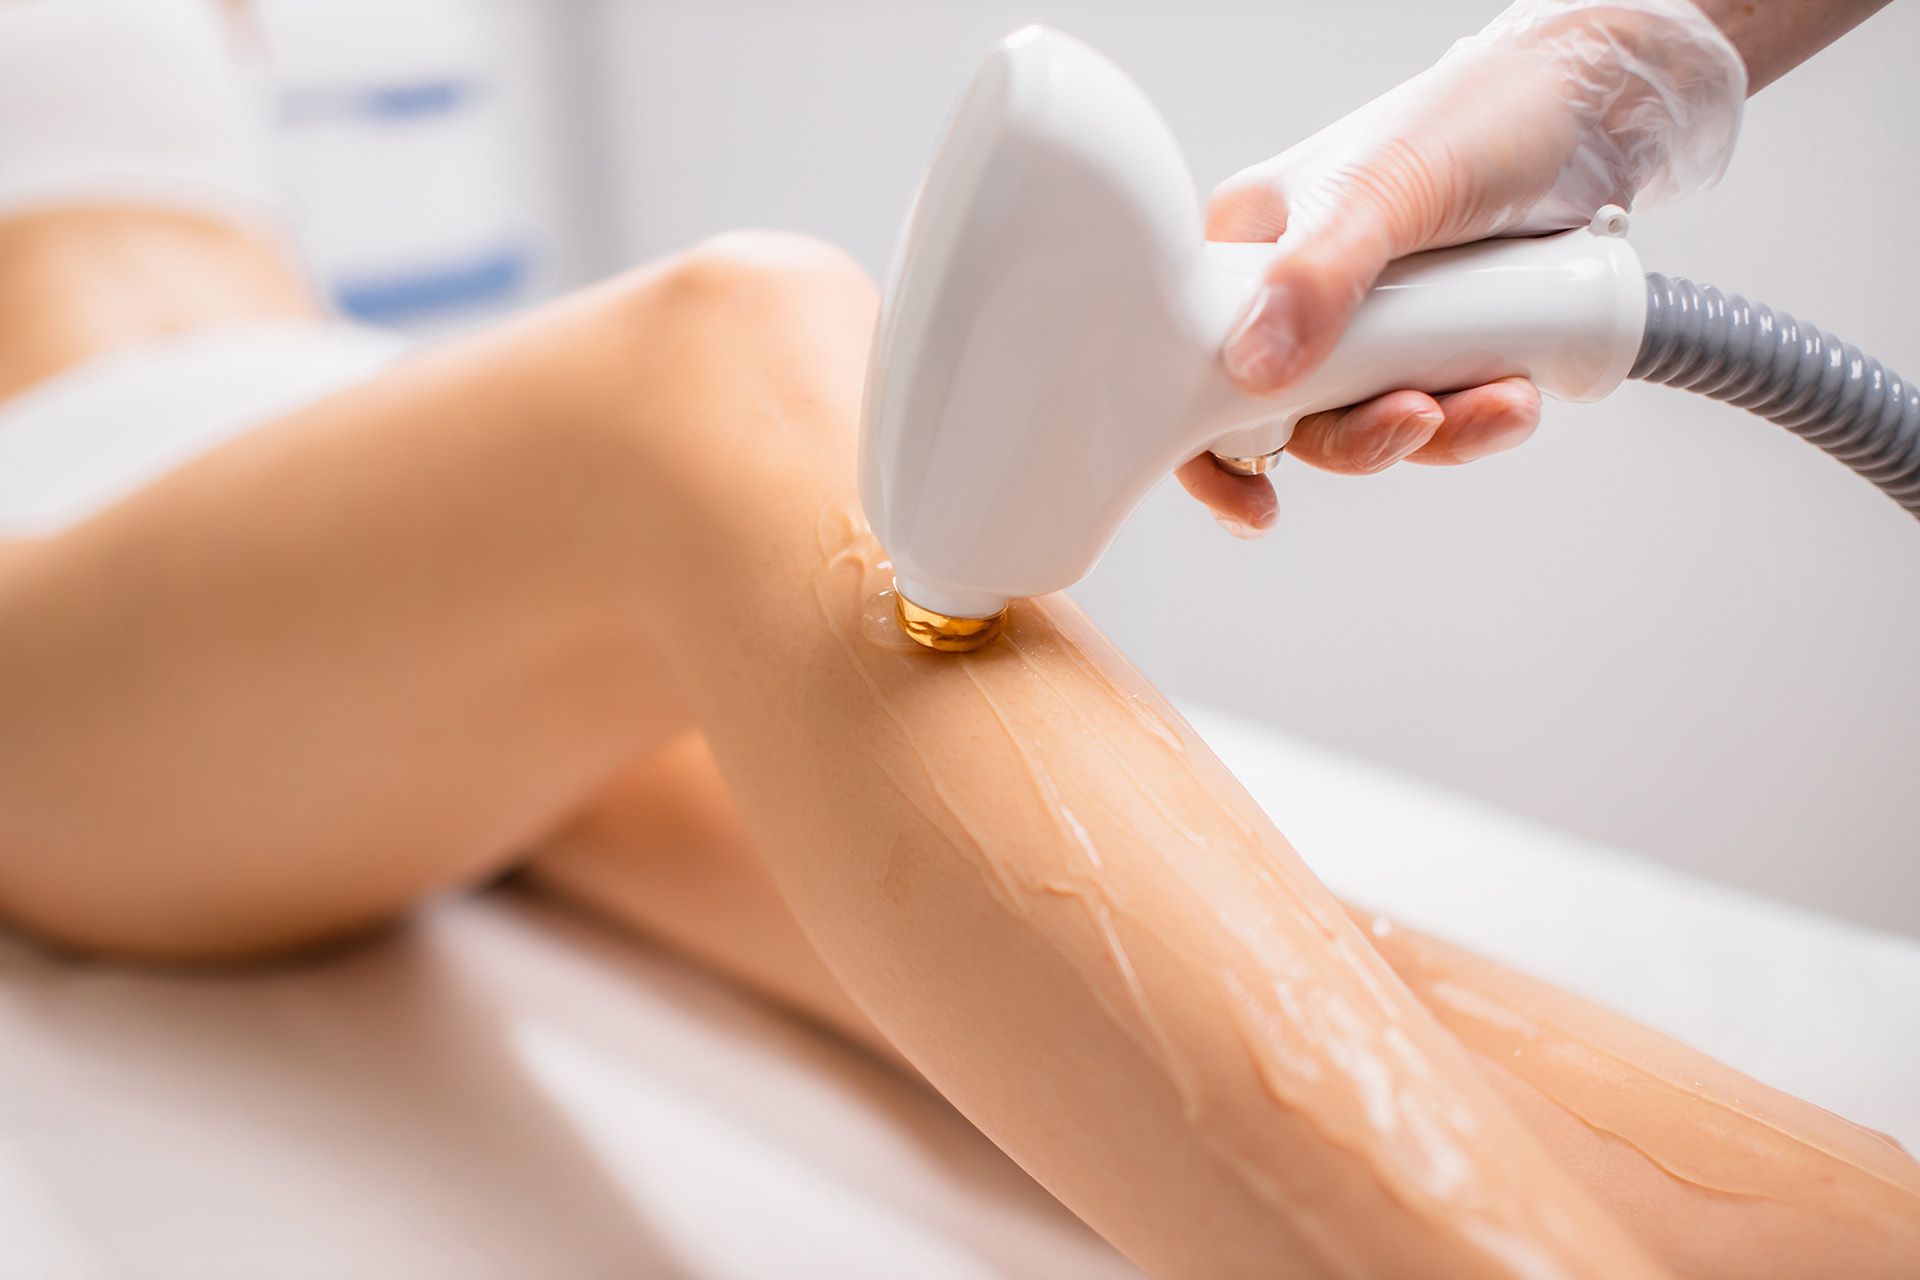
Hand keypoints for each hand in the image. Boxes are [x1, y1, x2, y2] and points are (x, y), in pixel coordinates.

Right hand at [1181, 0, 1744, 534]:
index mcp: (1254, 249)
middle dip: (1361, 435)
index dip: (1213, 446)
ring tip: (1500, 395)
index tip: (1254, 497)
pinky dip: (1478, 419)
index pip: (1196, 365)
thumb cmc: (1482, 114)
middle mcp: (1299, 296)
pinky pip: (1437, 418)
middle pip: (1292, 418)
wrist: (1601, 114)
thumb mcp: (1391, 184)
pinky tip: (1516, 388)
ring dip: (1439, 428)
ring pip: (1370, 425)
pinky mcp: (1433, 348)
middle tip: (1417, 416)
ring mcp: (1369, 328)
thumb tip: (1253, 367)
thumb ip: (1318, 273)